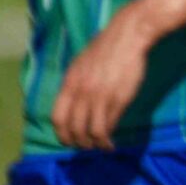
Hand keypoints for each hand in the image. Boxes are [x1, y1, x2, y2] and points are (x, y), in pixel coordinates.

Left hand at [53, 8, 159, 149]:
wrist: (127, 36)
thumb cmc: (106, 48)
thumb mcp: (81, 64)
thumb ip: (77, 84)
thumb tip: (75, 102)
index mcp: (70, 83)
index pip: (58, 117)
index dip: (62, 134)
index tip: (68, 140)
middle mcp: (82, 92)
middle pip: (73, 128)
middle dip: (78, 142)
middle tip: (85, 147)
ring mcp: (100, 97)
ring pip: (91, 130)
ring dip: (94, 144)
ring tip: (101, 147)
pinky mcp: (118, 99)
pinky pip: (108, 125)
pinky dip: (108, 138)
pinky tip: (112, 142)